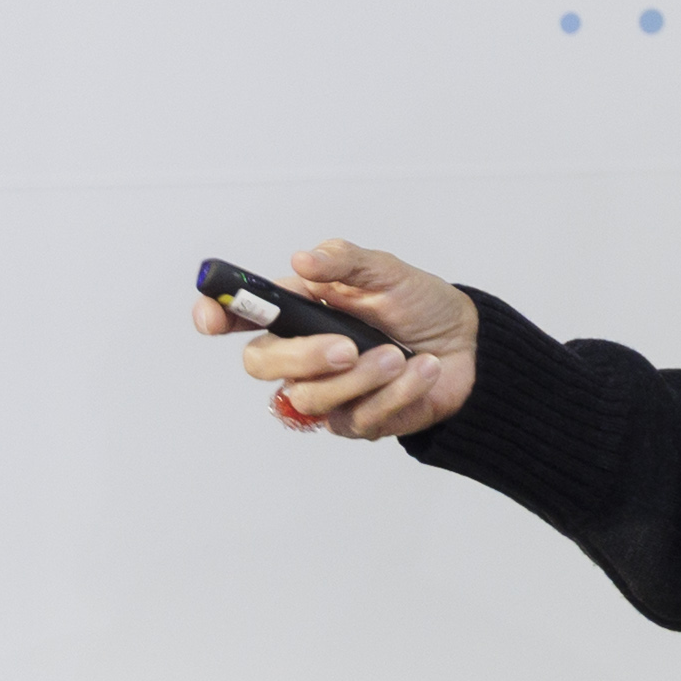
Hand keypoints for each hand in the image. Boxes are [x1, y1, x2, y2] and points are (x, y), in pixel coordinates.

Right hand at [188, 239, 478, 439]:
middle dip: (303, 356)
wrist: (468, 345)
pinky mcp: (354, 422)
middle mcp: (302, 352)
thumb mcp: (387, 271)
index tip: (212, 318)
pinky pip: (358, 418)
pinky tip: (423, 371)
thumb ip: (345, 260)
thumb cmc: (419, 304)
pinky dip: (397, 392)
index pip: (240, 316)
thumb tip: (304, 258)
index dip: (216, 316)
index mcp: (299, 310)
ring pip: (309, 398)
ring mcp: (325, 391)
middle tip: (347, 347)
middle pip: (261, 364)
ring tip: (400, 356)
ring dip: (362, 377)